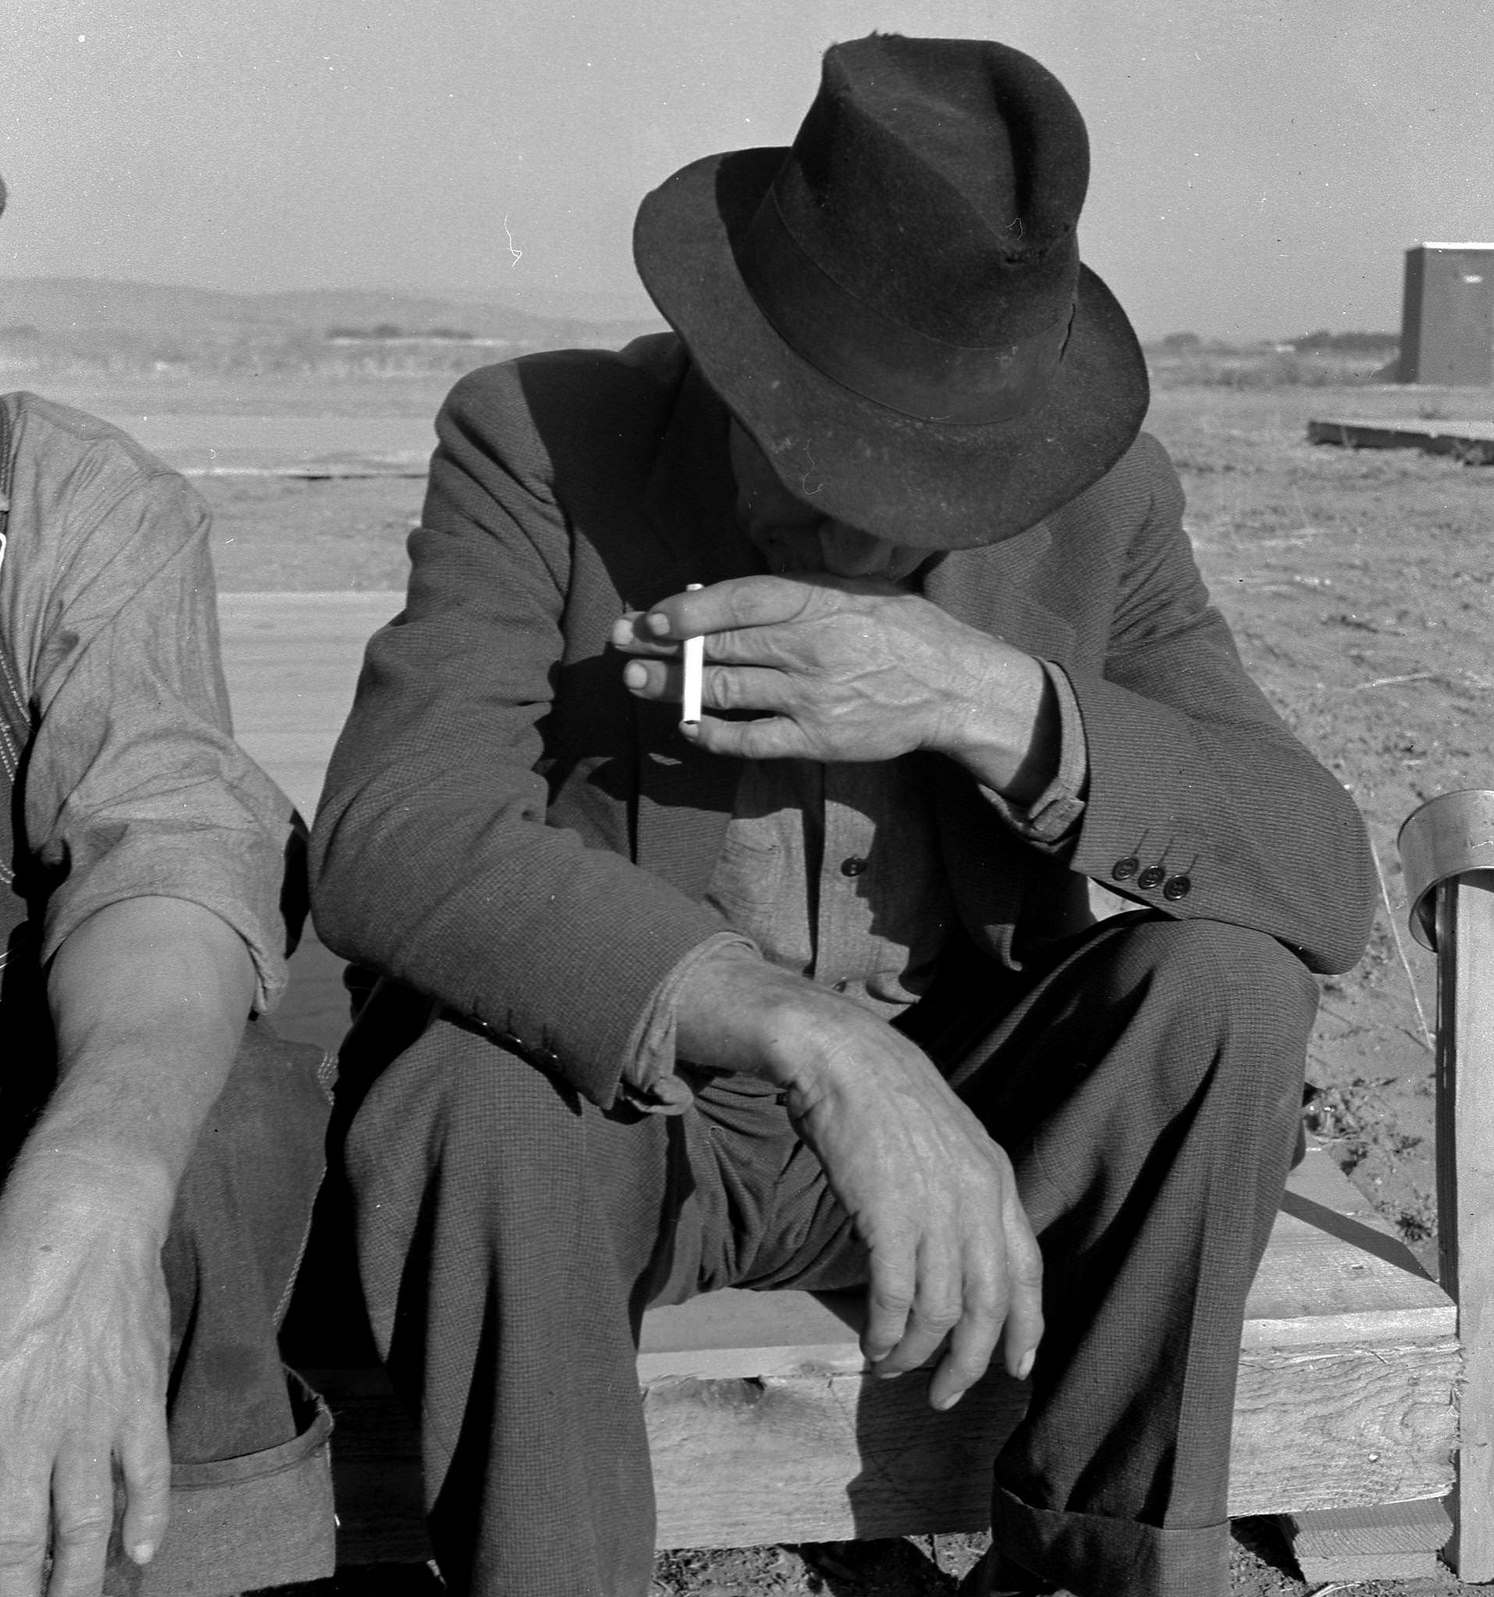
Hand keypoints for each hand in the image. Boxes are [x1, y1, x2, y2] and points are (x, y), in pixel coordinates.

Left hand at [0, 1153, 170, 1596]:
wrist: (95, 1205)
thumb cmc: (14, 1254)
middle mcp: (42, 1426)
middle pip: (30, 1541)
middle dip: (31, 1591)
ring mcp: (99, 1411)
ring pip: (89, 1520)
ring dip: (80, 1578)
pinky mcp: (140, 1388)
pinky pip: (149, 1467)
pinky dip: (149, 1515)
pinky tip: (141, 1554)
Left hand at [611, 574, 1055, 795]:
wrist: (954, 686)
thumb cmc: (901, 629)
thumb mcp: (857, 588)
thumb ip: (796, 590)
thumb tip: (719, 596)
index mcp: (819, 602)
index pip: (737, 602)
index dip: (685, 609)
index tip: (648, 615)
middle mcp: (811, 647)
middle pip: (719, 646)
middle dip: (662, 645)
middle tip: (621, 643)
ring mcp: (812, 696)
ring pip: (725, 689)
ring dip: (672, 685)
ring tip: (635, 680)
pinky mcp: (817, 739)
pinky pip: (750, 739)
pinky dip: (712, 732)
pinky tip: (685, 724)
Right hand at [674, 951, 1043, 1408]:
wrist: (841, 1054)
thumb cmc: (884, 1092)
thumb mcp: (947, 1135)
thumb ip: (964, 1188)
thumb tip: (960, 1248)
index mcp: (996, 1178)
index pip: (1027, 1271)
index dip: (1025, 1329)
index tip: (1014, 1370)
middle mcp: (976, 1197)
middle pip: (988, 1305)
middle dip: (969, 1363)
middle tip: (944, 1394)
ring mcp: (935, 1207)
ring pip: (941, 1313)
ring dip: (916, 1352)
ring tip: (891, 1365)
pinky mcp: (888, 1216)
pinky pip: (895, 1298)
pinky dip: (885, 1331)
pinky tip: (872, 1341)